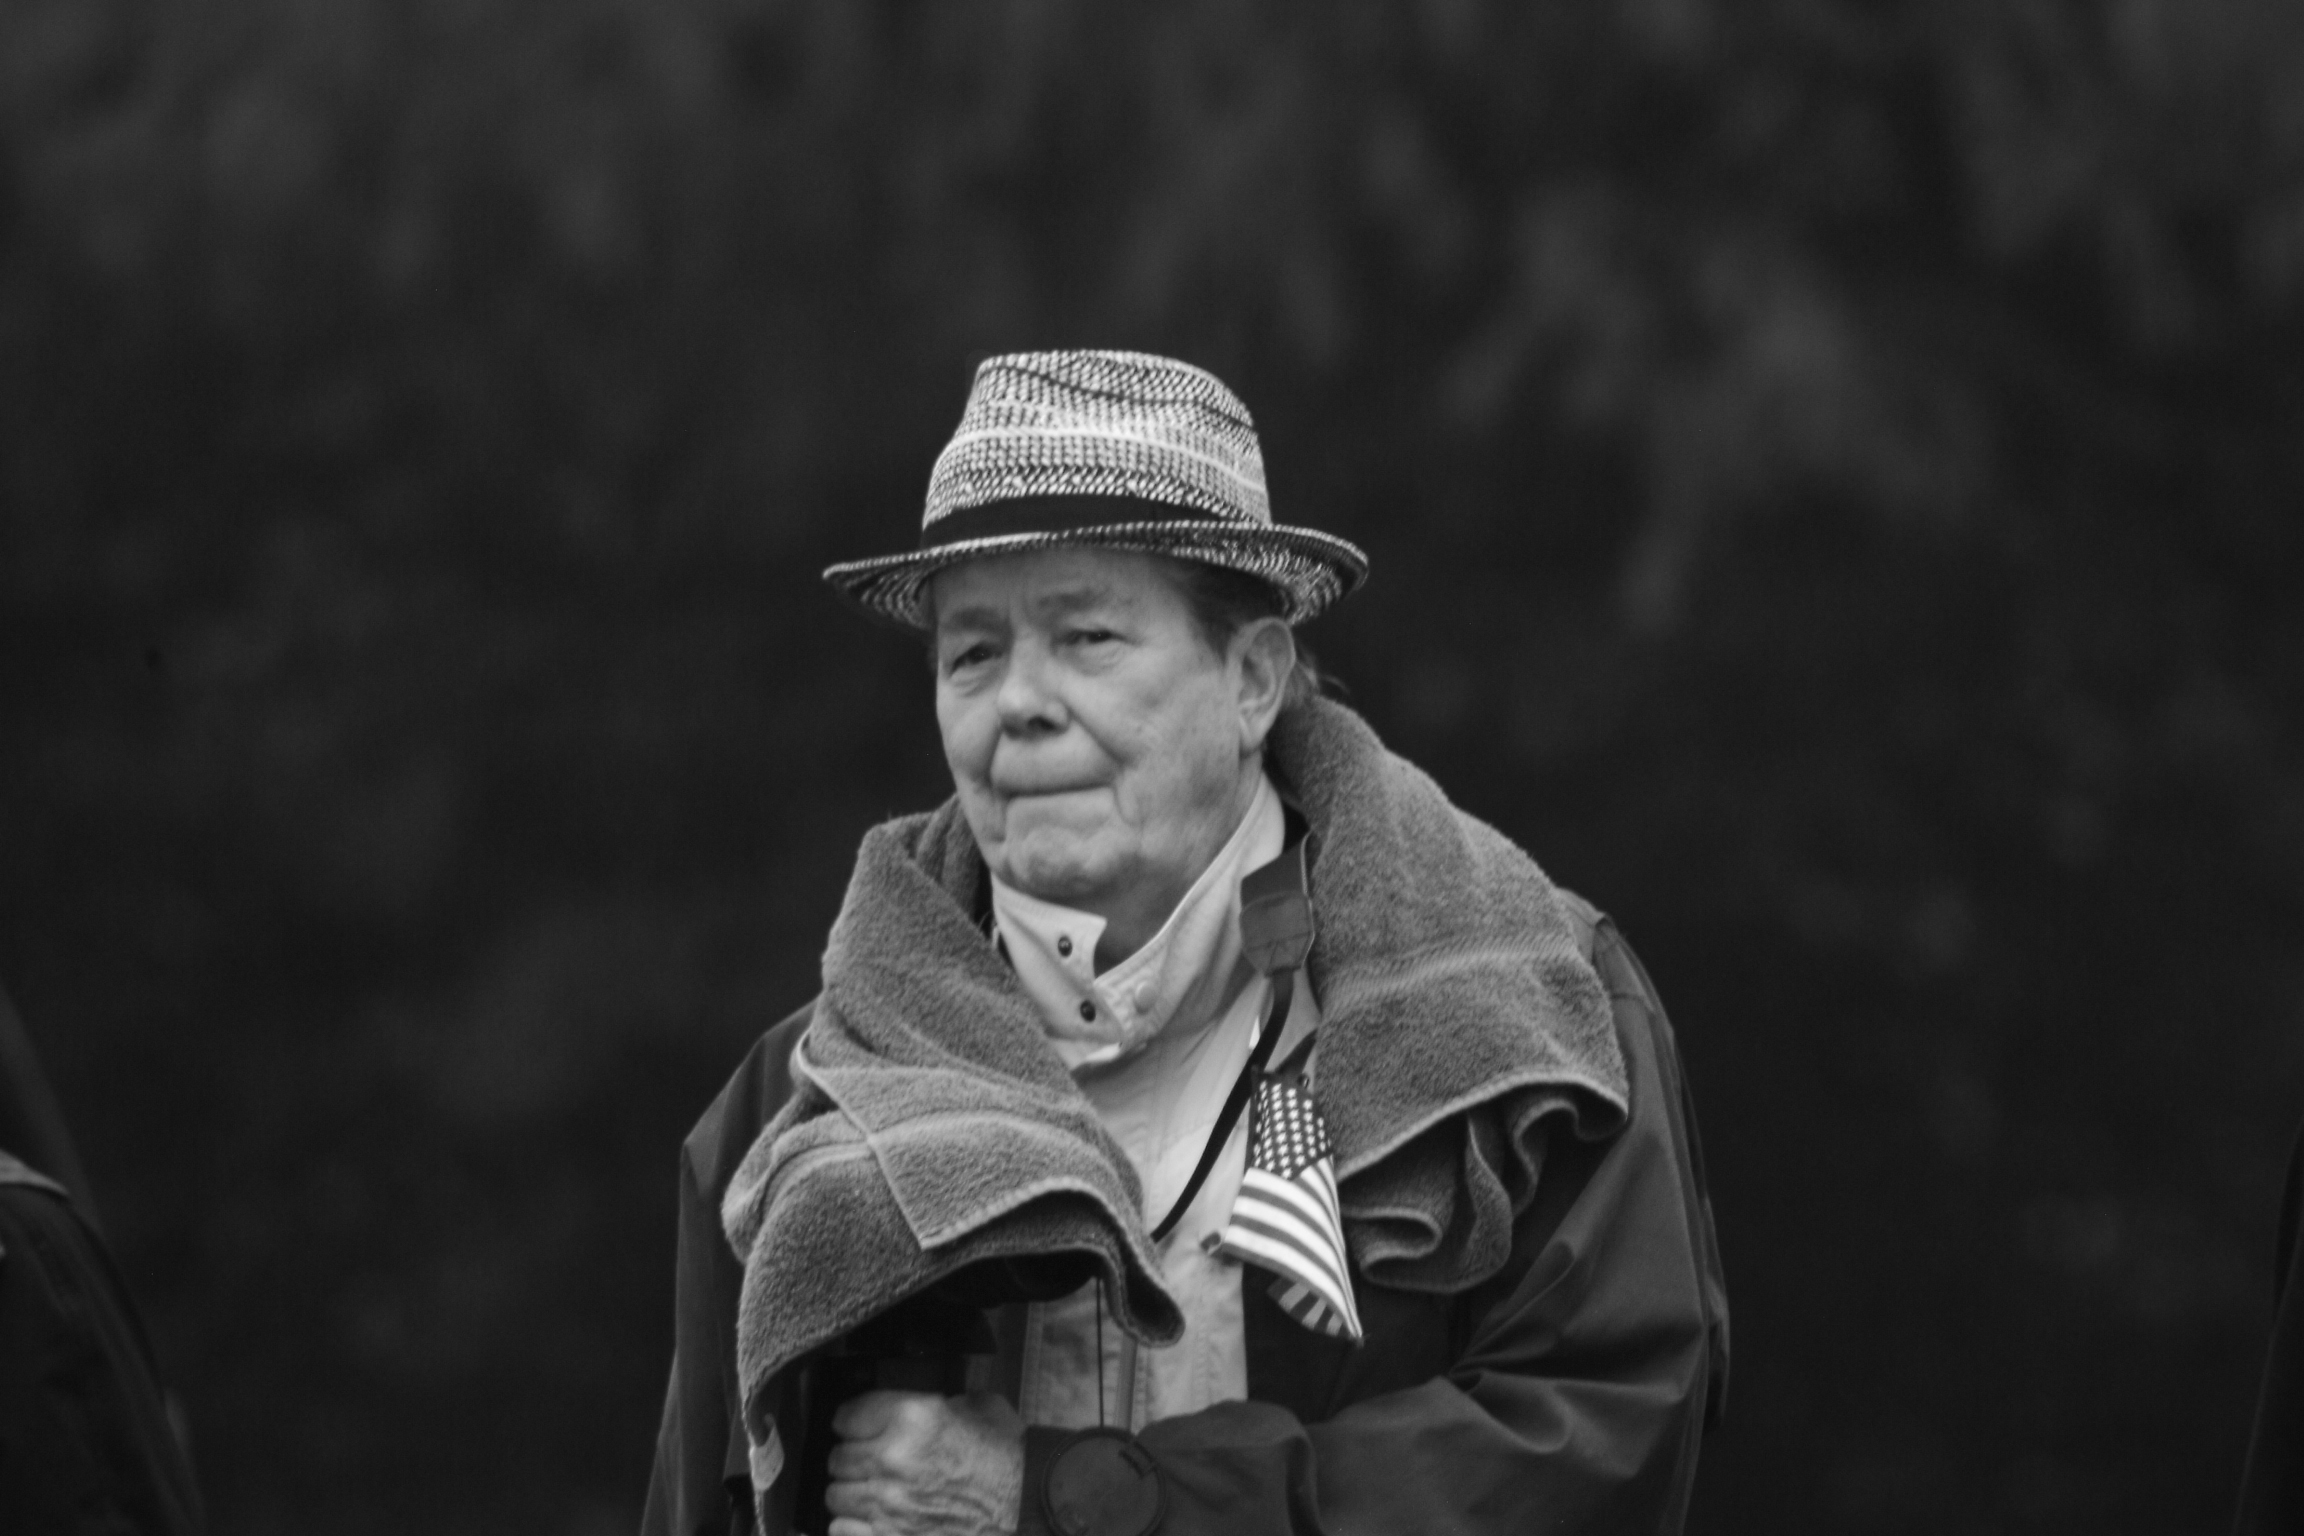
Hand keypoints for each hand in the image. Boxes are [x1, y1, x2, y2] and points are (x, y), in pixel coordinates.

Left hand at [824, 1389, 1025, 1535]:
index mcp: (912, 1418)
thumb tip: (912, 1406)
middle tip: (869, 1457)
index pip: (848, 1415)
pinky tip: (870, 1516)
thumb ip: (934, 1403)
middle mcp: (893, 1459)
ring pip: (836, 1494)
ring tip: (871, 1488)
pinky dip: (851, 1523)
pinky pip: (842, 1529)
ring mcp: (889, 1505)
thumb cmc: (1007, 1458)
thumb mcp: (976, 1406)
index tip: (856, 1424)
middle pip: (839, 1456)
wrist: (1027, 1505)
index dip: (853, 1419)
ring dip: (852, 1490)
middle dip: (853, 1455)